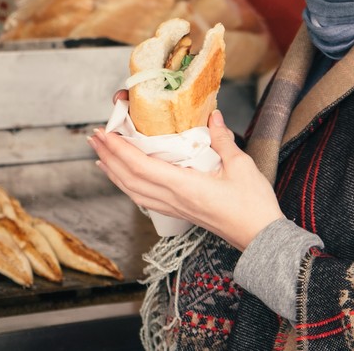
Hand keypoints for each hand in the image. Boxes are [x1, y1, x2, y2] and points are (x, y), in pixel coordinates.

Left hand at [88, 107, 283, 250]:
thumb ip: (222, 139)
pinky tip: (125, 178)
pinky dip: (128, 185)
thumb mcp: (240, 165)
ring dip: (114, 172)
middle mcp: (173, 199)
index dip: (119, 150)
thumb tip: (212, 116)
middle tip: (93, 137)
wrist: (260, 237)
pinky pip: (144, 198)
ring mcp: (175, 208)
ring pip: (133, 191)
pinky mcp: (180, 212)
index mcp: (184, 186)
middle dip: (108, 157)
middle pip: (129, 179)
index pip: (140, 167)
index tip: (104, 133)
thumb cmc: (252, 205)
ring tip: (100, 155)